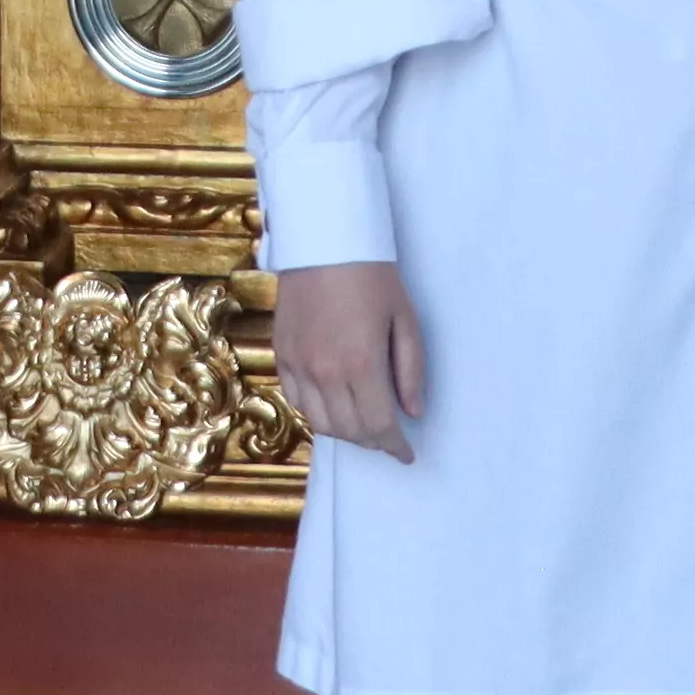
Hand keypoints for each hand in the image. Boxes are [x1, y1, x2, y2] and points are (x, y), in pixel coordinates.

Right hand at [273, 260, 427, 460]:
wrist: (324, 241)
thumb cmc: (372, 276)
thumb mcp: (405, 318)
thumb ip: (411, 370)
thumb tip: (412, 412)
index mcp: (361, 363)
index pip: (379, 425)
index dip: (395, 446)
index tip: (407, 454)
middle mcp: (326, 372)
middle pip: (350, 430)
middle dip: (373, 442)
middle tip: (388, 439)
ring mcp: (299, 365)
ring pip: (320, 423)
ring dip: (345, 432)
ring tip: (363, 426)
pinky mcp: (282, 354)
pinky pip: (296, 400)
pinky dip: (316, 413)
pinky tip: (332, 407)